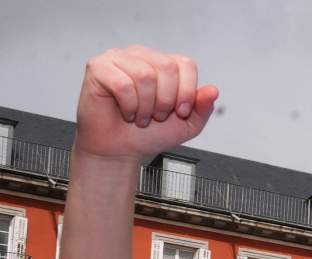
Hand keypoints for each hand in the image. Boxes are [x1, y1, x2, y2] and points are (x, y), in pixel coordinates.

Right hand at [75, 46, 217, 162]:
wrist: (120, 149)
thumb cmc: (149, 133)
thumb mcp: (186, 125)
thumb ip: (202, 108)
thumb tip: (213, 90)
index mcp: (162, 63)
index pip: (185, 64)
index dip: (186, 92)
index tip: (179, 112)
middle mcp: (141, 55)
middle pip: (167, 67)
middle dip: (166, 100)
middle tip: (156, 115)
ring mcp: (118, 58)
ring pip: (145, 75)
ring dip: (146, 105)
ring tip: (140, 116)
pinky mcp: (98, 68)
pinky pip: (122, 83)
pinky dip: (129, 105)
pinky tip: (126, 112)